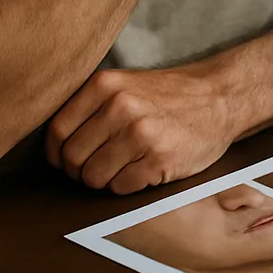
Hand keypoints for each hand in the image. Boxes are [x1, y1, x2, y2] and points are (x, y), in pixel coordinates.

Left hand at [45, 64, 235, 193]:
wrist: (220, 96)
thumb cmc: (170, 96)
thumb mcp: (126, 85)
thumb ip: (90, 106)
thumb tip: (52, 146)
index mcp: (106, 85)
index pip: (57, 132)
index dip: (57, 153)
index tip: (68, 158)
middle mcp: (121, 106)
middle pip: (72, 159)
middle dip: (81, 170)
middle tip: (101, 164)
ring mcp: (141, 133)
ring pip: (93, 178)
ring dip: (105, 179)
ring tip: (126, 164)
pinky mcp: (159, 158)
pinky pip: (121, 188)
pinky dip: (128, 185)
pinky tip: (145, 167)